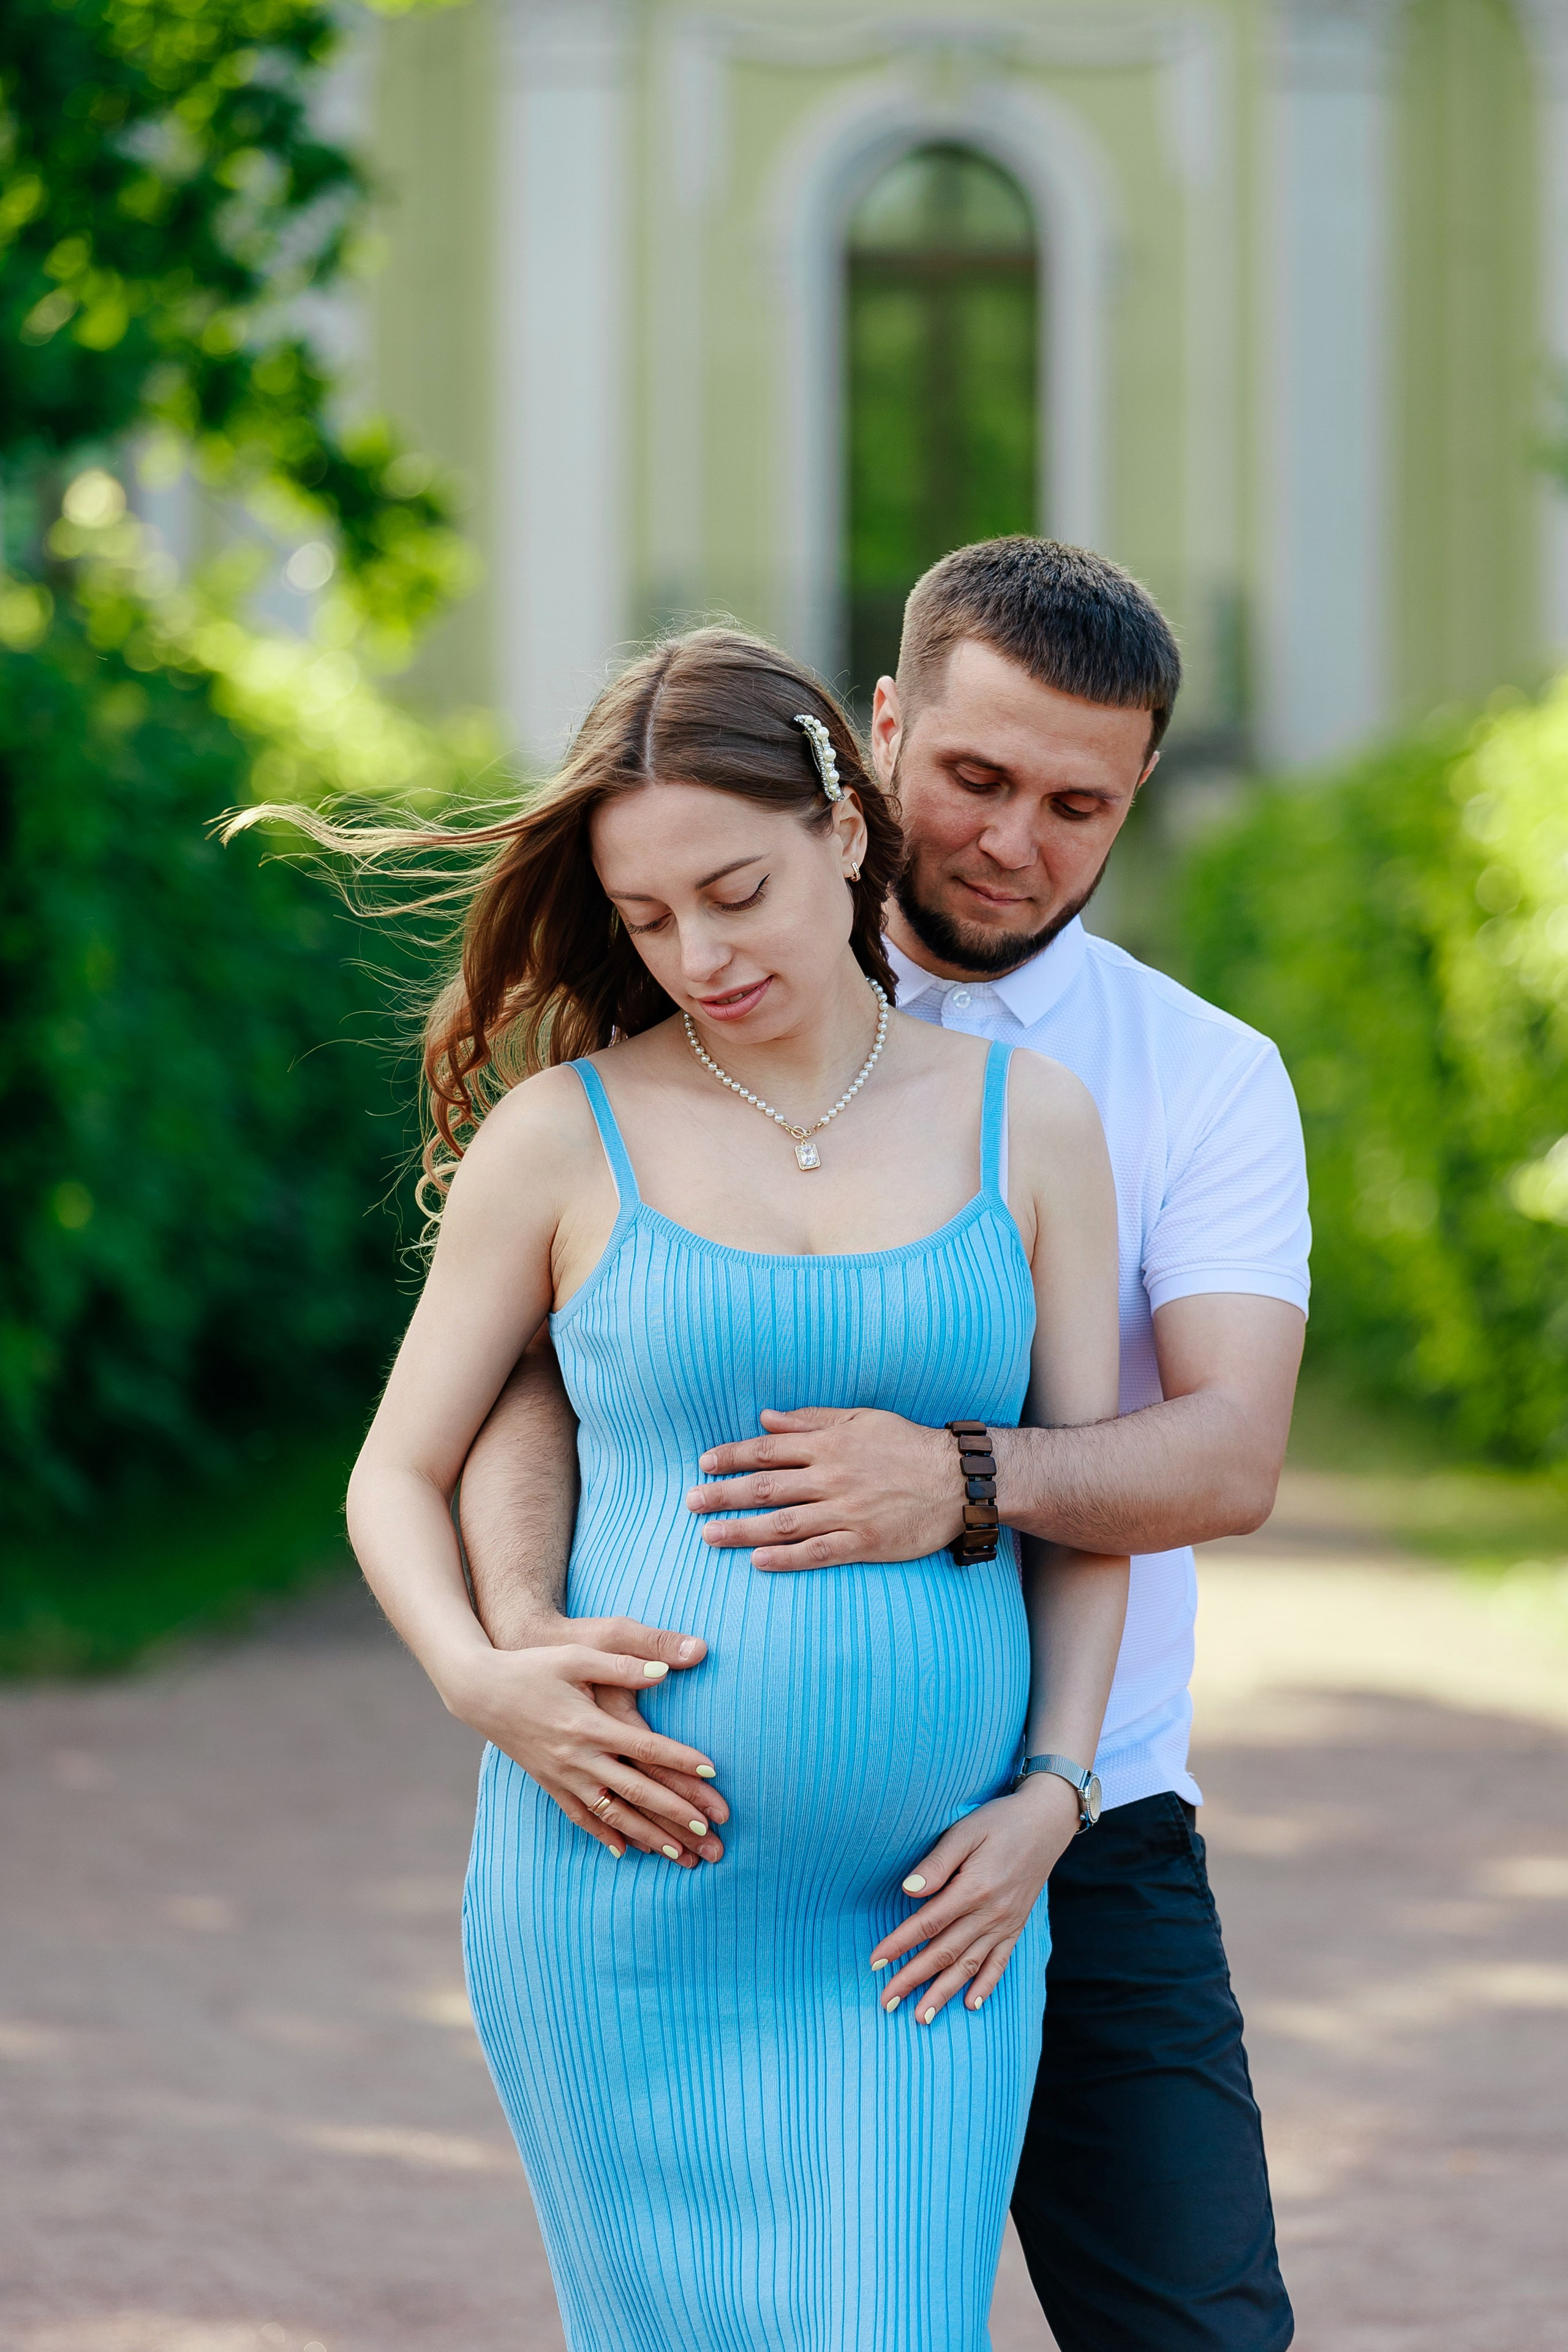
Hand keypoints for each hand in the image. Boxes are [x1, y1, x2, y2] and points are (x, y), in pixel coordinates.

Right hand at [445, 1618, 728, 1867]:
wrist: (481, 1690)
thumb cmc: (533, 1666)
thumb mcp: (578, 1655)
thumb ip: (623, 1665)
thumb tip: (665, 1671)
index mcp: (589, 1724)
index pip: (646, 1747)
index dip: (681, 1761)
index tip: (712, 1773)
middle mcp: (577, 1757)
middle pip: (636, 1791)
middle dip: (675, 1813)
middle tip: (709, 1833)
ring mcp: (562, 1775)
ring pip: (612, 1814)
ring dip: (647, 1835)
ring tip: (679, 1855)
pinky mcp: (549, 1783)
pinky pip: (580, 1817)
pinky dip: (604, 1835)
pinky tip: (625, 1851)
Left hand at [685, 1406, 961, 1570]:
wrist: (957, 1480)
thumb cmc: (907, 1445)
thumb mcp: (860, 1419)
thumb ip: (811, 1420)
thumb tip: (765, 1419)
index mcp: (830, 1444)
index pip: (768, 1449)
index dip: (732, 1456)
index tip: (703, 1464)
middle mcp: (833, 1477)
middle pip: (767, 1487)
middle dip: (723, 1494)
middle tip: (689, 1502)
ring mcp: (848, 1512)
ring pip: (784, 1523)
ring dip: (742, 1529)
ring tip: (708, 1535)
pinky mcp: (864, 1542)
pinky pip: (818, 1552)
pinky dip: (786, 1558)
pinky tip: (758, 1561)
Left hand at [868, 1775, 1079, 2020]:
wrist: (1046, 1821)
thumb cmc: (999, 1821)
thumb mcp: (965, 1831)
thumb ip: (936, 1863)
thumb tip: (907, 1891)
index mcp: (973, 1888)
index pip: (927, 1924)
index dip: (899, 1944)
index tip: (875, 1962)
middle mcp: (990, 1913)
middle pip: (944, 1953)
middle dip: (913, 1979)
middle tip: (887, 2002)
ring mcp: (1005, 1923)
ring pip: (969, 1966)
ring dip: (943, 1993)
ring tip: (921, 2017)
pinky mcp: (1016, 1926)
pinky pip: (1000, 1962)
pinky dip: (985, 1985)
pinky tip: (971, 2004)